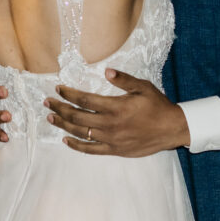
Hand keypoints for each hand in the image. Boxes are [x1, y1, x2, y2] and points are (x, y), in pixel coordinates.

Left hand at [46, 69, 189, 156]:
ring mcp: (111, 139)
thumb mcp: (143, 87)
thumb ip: (123, 79)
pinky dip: (77, 145)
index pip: (85, 100)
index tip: (58, 89)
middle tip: (48, 102)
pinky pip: (91, 149)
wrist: (171, 129)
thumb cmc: (157, 106)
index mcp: (115, 107)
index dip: (69, 94)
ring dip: (63, 125)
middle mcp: (110, 124)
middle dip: (60, 108)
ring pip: (81, 133)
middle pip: (77, 116)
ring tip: (51, 118)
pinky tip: (66, 140)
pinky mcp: (114, 150)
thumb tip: (107, 71)